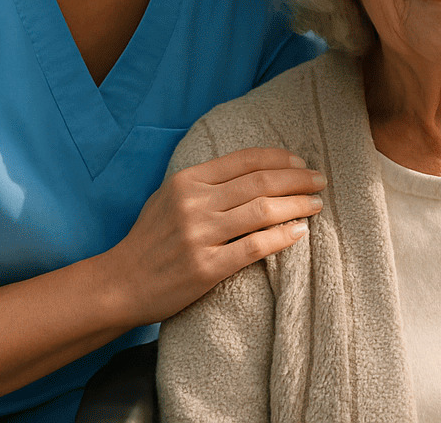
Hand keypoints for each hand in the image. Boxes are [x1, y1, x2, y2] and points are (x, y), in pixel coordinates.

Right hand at [105, 147, 324, 325]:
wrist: (120, 283)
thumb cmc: (149, 239)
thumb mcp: (169, 197)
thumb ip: (204, 182)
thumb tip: (251, 170)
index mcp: (187, 180)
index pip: (245, 160)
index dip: (279, 158)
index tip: (301, 161)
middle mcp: (194, 203)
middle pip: (260, 182)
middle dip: (297, 178)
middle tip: (320, 180)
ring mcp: (200, 235)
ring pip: (263, 211)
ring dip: (297, 205)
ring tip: (316, 204)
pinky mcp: (206, 268)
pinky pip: (254, 247)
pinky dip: (282, 237)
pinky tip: (299, 232)